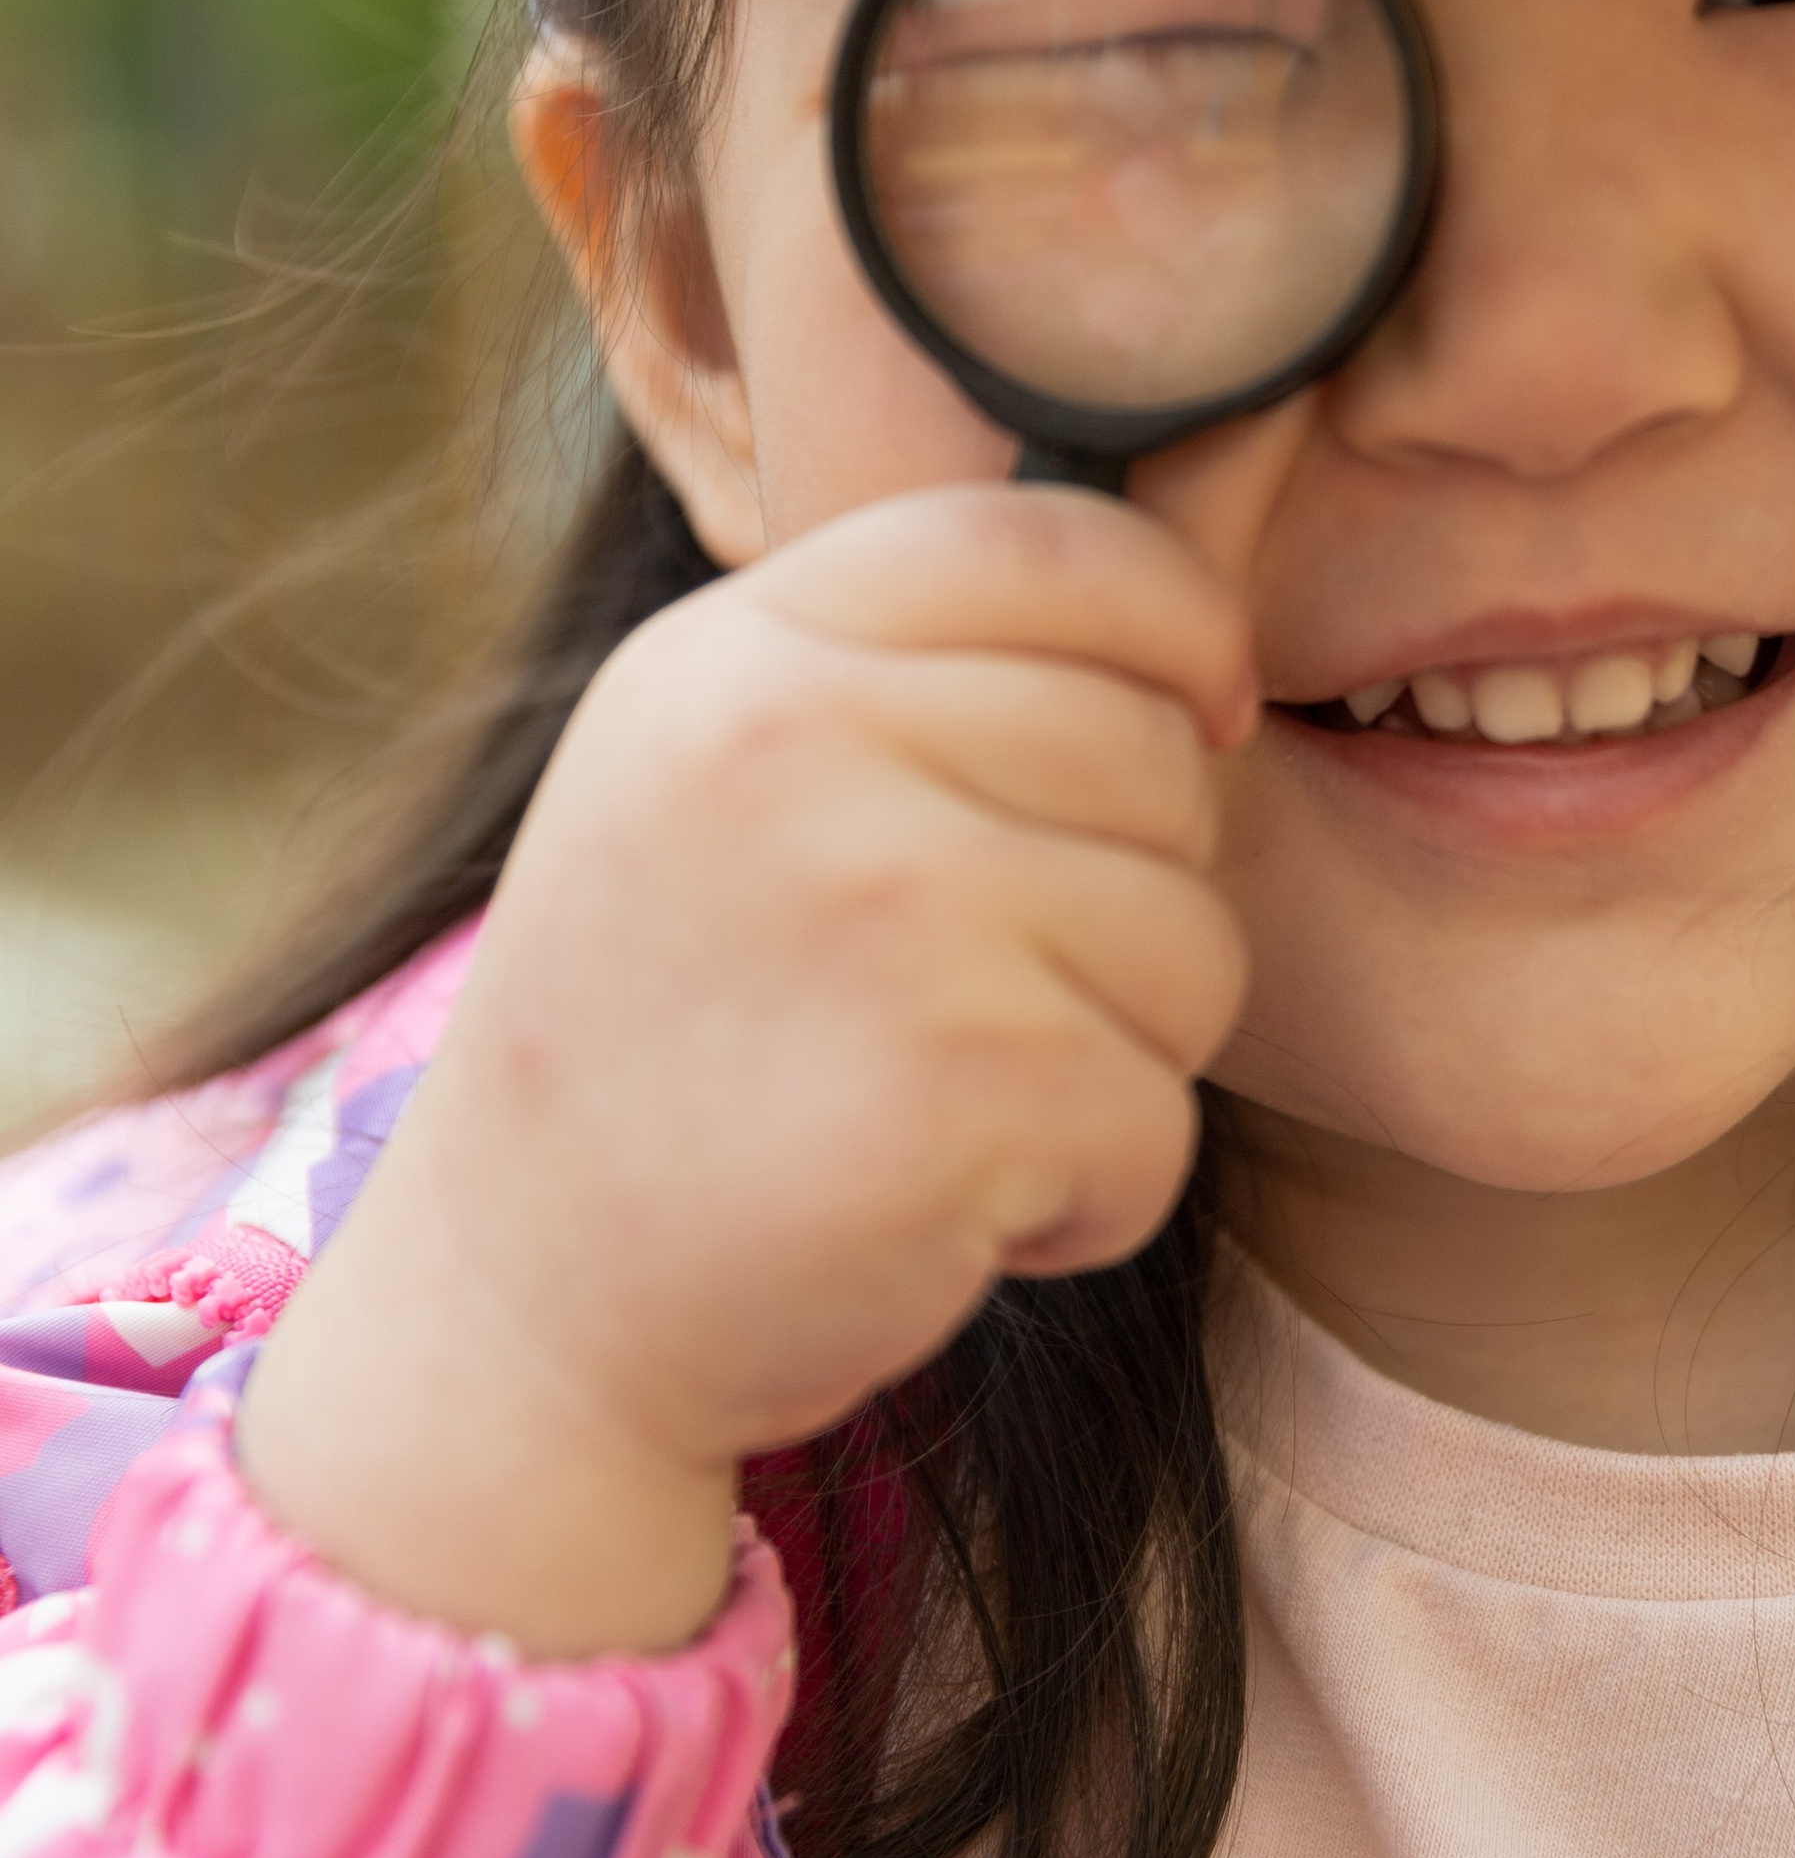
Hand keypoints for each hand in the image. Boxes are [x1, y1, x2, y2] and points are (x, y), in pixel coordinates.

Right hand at [237, 485, 1254, 1652]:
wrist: (523, 1314)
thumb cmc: (674, 1041)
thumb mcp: (715, 781)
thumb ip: (903, 676)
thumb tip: (1199, 624)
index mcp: (738, 653)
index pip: (1051, 543)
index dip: (1179, 619)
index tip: (1208, 711)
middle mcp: (796, 747)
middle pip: (1158, 756)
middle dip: (1136, 894)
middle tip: (986, 1002)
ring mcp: (882, 910)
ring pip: (1194, 945)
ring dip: (1118, 1059)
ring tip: (942, 1104)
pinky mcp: (959, 1088)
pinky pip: (1162, 1119)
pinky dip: (1094, 1198)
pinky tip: (947, 1210)